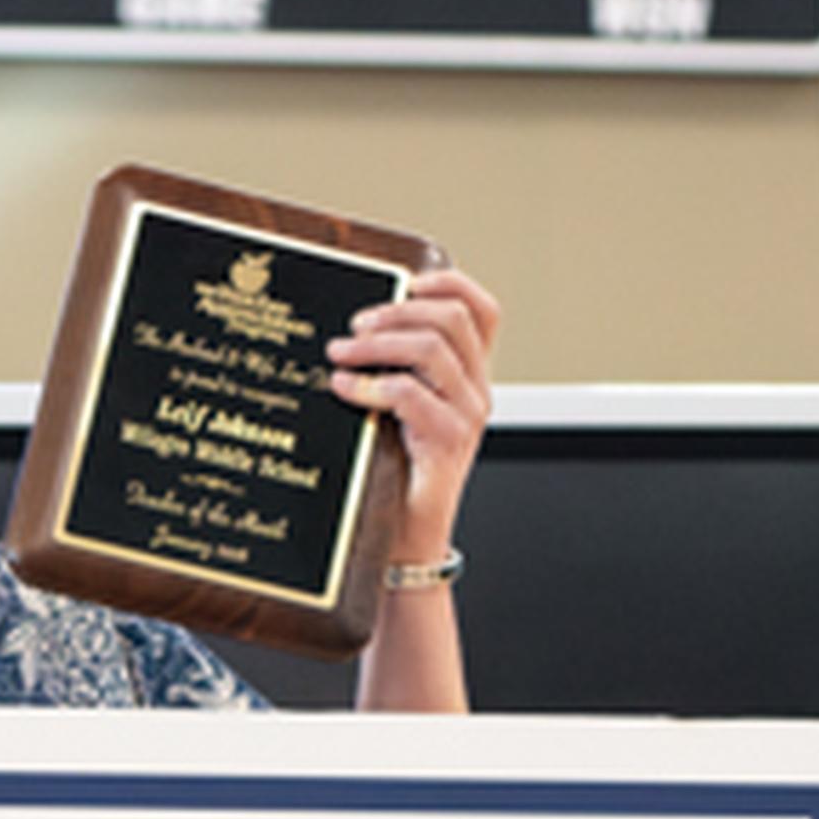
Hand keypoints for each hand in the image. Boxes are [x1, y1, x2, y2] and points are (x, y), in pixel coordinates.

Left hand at [328, 265, 501, 559]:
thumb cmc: (395, 474)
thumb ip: (391, 371)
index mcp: (468, 376)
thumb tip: (348, 334)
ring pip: (432, 350)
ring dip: (376, 346)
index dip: (449, 283)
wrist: (408, 537)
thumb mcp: (396, 412)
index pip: (480, 310)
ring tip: (338, 354)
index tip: (404, 282)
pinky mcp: (447, 443)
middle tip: (353, 327)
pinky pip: (412, 396)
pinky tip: (344, 388)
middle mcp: (475, 390)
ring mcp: (466, 416)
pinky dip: (372, 385)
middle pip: (452, 320)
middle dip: (396, 312)